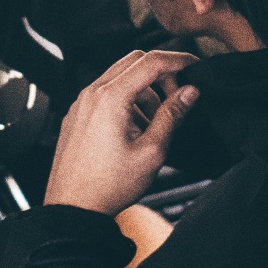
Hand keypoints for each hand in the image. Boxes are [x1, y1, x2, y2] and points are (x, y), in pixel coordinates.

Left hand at [44, 50, 199, 215]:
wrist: (73, 207)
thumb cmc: (107, 186)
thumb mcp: (151, 151)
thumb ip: (172, 115)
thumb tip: (189, 92)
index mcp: (110, 97)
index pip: (151, 61)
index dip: (179, 59)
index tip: (194, 64)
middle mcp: (92, 94)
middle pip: (134, 61)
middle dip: (161, 73)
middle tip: (177, 96)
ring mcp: (81, 103)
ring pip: (120, 77)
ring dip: (144, 89)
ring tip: (155, 122)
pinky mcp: (78, 114)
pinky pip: (105, 92)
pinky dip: (126, 99)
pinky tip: (135, 127)